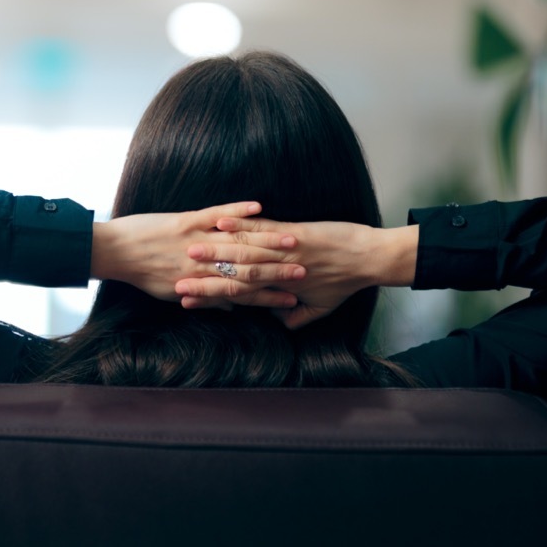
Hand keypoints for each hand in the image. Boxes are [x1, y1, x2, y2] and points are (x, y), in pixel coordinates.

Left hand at [92, 202, 302, 307]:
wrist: (113, 252)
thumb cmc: (142, 273)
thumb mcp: (173, 292)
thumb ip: (204, 296)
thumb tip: (227, 304)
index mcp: (199, 283)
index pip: (242, 293)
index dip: (269, 296)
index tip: (294, 299)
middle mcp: (201, 266)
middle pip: (247, 269)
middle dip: (278, 271)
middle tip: (305, 272)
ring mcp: (195, 241)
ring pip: (237, 243)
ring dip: (267, 242)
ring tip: (294, 241)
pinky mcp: (185, 221)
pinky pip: (216, 214)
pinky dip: (237, 211)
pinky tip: (258, 206)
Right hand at [175, 217, 398, 328]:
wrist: (371, 260)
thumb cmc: (347, 282)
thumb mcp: (323, 307)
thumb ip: (298, 318)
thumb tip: (281, 324)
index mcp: (280, 291)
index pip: (237, 297)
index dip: (209, 299)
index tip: (184, 300)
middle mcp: (278, 273)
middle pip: (233, 277)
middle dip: (202, 278)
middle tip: (175, 279)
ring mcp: (284, 252)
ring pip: (243, 251)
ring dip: (213, 250)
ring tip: (188, 249)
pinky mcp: (293, 233)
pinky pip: (263, 228)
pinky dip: (240, 222)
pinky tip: (219, 223)